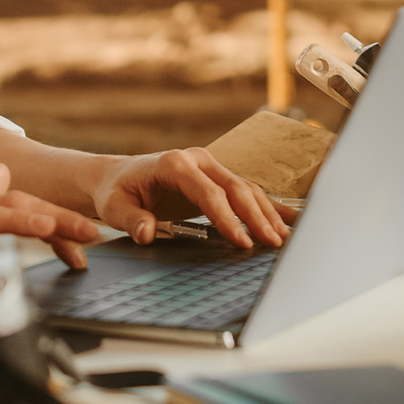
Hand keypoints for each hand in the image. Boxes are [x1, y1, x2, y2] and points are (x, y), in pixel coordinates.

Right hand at [0, 164, 99, 292]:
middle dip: (61, 217)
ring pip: (1, 212)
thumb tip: (4, 180)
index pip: (16, 207)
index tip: (85, 233)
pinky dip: (3, 229)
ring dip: (41, 220)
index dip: (52, 217)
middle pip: (18, 205)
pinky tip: (25, 235)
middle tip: (98, 232)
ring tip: (76, 229)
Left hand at [92, 148, 294, 248]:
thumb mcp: (114, 206)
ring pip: (246, 189)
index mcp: (176, 163)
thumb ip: (131, 220)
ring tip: (282, 240)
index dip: (227, 218)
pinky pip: (246, 191)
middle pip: (236, 188)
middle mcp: (198, 160)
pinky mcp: (217, 178)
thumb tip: (146, 233)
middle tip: (272, 244)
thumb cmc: (117, 191)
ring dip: (266, 214)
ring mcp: (210, 166)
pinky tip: (289, 220)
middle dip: (256, 217)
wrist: (117, 176)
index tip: (241, 242)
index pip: (209, 192)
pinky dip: (268, 206)